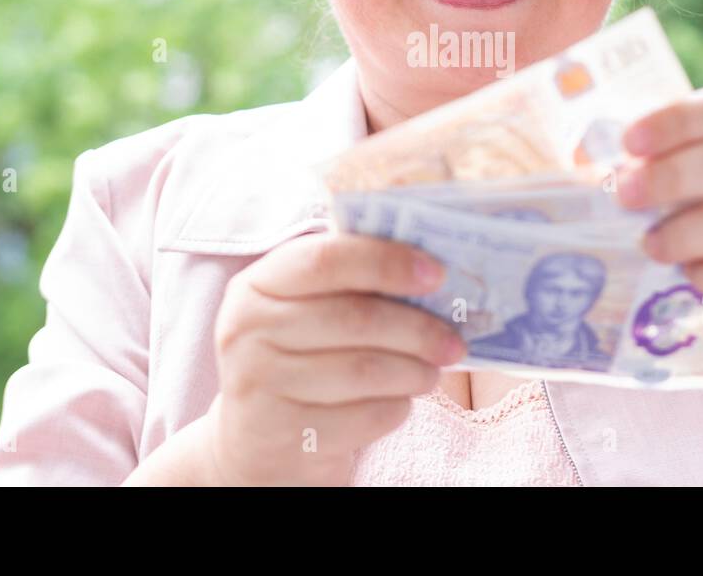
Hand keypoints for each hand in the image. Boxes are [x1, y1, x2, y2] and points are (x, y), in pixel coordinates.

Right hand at [206, 232, 465, 484]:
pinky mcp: (284, 436)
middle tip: (454, 341)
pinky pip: (365, 416)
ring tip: (432, 370)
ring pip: (365, 370)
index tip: (436, 274)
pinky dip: (397, 407)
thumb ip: (349, 284)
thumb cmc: (299, 359)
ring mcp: (260, 386)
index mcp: (257, 285)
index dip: (387, 262)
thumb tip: (432, 272)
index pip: (326, 259)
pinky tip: (400, 401)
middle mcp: (248, 331)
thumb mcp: (303, 311)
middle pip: (355, 318)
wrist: (256, 442)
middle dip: (417, 329)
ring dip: (415, 370)